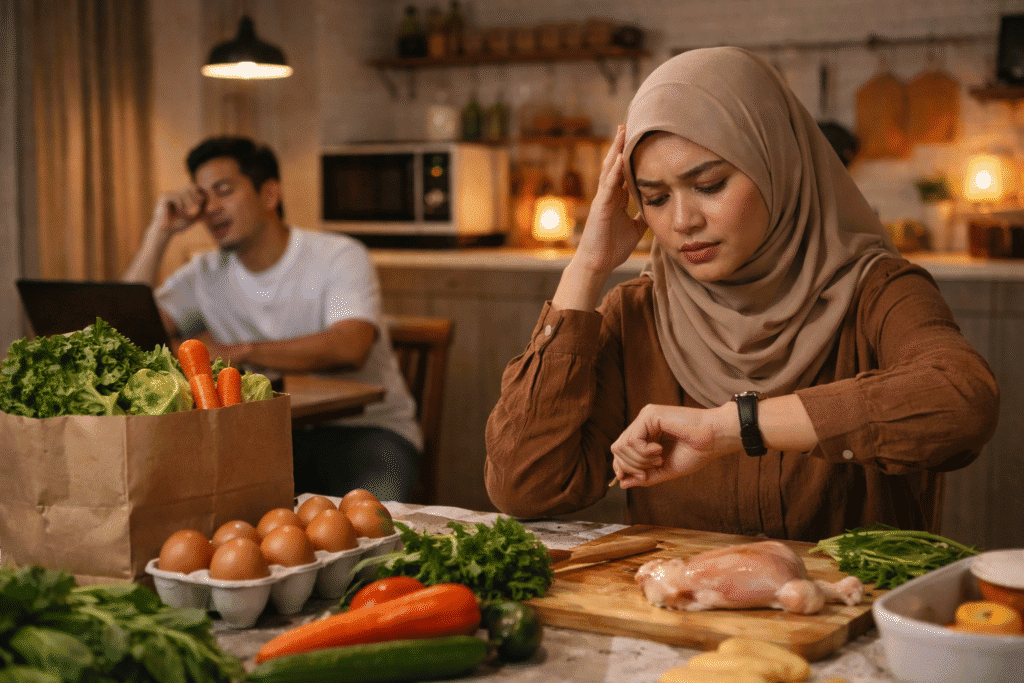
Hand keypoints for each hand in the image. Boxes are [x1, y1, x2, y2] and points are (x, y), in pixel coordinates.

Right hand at [150, 186, 205, 237]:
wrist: (165, 232)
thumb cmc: (178, 225)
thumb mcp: (195, 218)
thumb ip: (205, 212)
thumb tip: (220, 209)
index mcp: (184, 196)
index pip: (196, 187)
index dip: (204, 191)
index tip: (208, 200)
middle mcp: (177, 192)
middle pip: (191, 186)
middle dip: (197, 198)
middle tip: (197, 210)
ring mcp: (170, 194)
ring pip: (184, 192)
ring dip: (188, 205)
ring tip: (185, 215)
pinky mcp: (164, 197)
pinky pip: (176, 197)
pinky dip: (181, 206)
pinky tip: (179, 213)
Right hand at [572, 125, 647, 274]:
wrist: (597, 264)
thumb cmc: (612, 248)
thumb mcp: (635, 229)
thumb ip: (643, 215)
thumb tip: (659, 208)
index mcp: (616, 199)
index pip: (624, 171)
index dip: (629, 155)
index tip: (638, 137)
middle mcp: (608, 195)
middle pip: (615, 164)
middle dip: (621, 145)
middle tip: (628, 123)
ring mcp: (602, 199)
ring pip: (609, 169)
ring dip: (615, 150)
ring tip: (622, 131)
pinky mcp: (600, 207)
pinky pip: (608, 186)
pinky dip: (613, 171)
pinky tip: (619, 157)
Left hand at [611, 404, 738, 487]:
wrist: (713, 440)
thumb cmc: (695, 453)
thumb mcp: (665, 469)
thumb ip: (644, 476)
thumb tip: (621, 483)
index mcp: (646, 434)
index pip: (620, 450)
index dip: (622, 467)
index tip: (639, 477)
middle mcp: (642, 423)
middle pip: (617, 448)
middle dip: (632, 465)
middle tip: (655, 465)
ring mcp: (645, 417)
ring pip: (622, 445)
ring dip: (640, 459)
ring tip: (660, 458)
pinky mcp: (649, 414)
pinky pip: (632, 440)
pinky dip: (644, 452)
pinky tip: (660, 449)